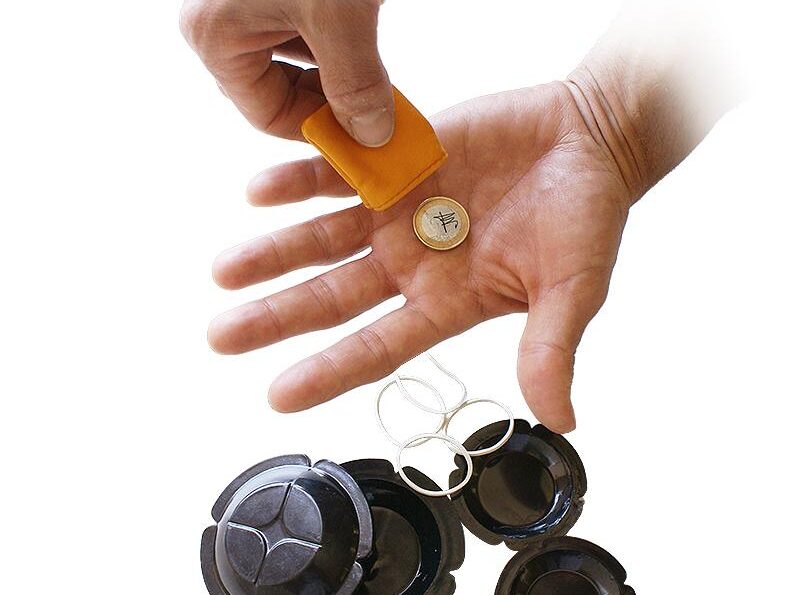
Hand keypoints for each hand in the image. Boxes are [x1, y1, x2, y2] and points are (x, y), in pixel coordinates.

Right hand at [180, 0, 394, 145]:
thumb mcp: (336, 15)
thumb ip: (355, 81)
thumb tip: (372, 137)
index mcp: (217, 37)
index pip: (269, 115)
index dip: (320, 131)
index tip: (366, 141)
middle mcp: (223, 22)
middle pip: (281, 90)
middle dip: (332, 102)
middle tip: (379, 112)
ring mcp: (245, 1)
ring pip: (298, 59)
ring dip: (339, 72)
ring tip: (379, 80)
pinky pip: (303, 27)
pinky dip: (337, 41)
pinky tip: (364, 41)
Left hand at [208, 81, 638, 432]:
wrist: (589, 139)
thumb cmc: (588, 216)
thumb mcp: (573, 289)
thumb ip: (550, 349)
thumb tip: (561, 420)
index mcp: (448, 301)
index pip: (378, 346)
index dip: (329, 372)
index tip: (278, 396)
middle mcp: (413, 262)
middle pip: (333, 297)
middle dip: (277, 316)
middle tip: (221, 336)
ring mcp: (400, 212)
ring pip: (322, 237)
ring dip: (274, 251)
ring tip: (225, 270)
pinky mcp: (399, 161)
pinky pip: (338, 173)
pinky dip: (300, 180)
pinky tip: (259, 189)